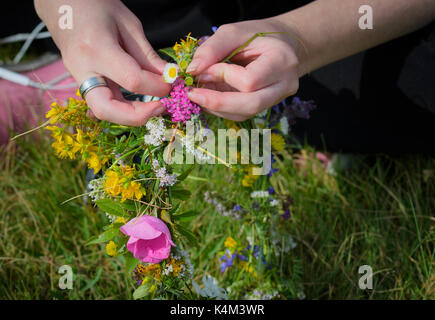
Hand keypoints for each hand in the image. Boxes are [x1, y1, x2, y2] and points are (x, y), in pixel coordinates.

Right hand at [35, 0, 170, 125]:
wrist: (61, 3)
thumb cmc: (96, 5)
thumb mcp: (128, 24)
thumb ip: (147, 55)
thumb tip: (168, 77)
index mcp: (96, 48)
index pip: (132, 80)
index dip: (157, 87)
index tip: (172, 84)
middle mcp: (82, 68)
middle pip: (107, 109)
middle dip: (138, 116)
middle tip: (161, 108)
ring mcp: (77, 78)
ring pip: (103, 111)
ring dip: (130, 116)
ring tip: (153, 107)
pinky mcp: (80, 82)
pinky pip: (103, 102)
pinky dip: (123, 107)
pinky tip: (140, 102)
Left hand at [186, 19, 302, 120]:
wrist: (278, 44)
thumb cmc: (255, 35)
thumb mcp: (233, 32)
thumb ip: (212, 49)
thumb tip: (192, 71)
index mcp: (281, 60)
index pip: (249, 81)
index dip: (222, 76)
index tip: (202, 69)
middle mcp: (284, 84)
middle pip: (251, 105)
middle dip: (217, 102)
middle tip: (191, 94)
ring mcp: (277, 99)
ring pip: (245, 113)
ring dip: (216, 107)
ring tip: (197, 94)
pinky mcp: (265, 107)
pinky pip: (241, 114)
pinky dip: (221, 109)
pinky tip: (208, 98)